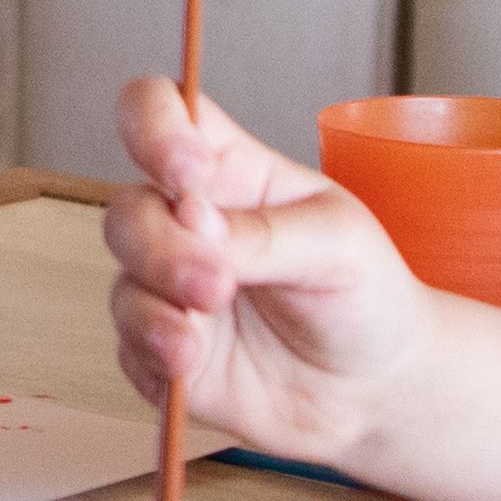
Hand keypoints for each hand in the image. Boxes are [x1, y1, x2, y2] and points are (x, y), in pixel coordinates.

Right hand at [98, 75, 438, 460]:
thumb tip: (191, 220)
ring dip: (153, 308)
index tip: (185, 172)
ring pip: (123, 280)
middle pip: (128, 208)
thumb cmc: (364, 294)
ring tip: (192, 343)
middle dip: (159, 247)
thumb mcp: (337, 245)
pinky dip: (150, 355)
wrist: (376, 388)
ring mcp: (170, 287)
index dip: (153, 127)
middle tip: (216, 285)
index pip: (159, 112)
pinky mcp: (163, 349)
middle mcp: (187, 223)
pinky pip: (128, 347)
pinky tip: (184, 369)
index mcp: (230, 171)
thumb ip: (263, 232)